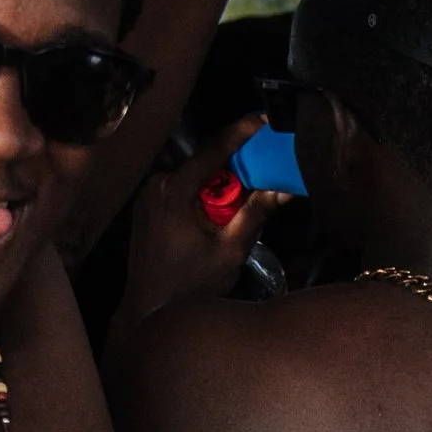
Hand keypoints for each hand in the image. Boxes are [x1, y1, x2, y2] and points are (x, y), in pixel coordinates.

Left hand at [120, 122, 280, 334]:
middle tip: (263, 176)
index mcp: (174, 189)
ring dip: (219, 188)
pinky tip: (216, 218)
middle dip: (235, 171)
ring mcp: (148, 196)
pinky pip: (181, 192)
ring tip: (241, 206)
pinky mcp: (146, 208)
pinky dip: (202, 198)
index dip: (242, 132)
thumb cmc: (189, 285)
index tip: (265, 120)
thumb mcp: (230, 250)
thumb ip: (256, 213)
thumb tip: (285, 187)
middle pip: (205, 164)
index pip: (214, 148)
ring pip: (194, 179)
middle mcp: (157, 184)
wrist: (147, 312)